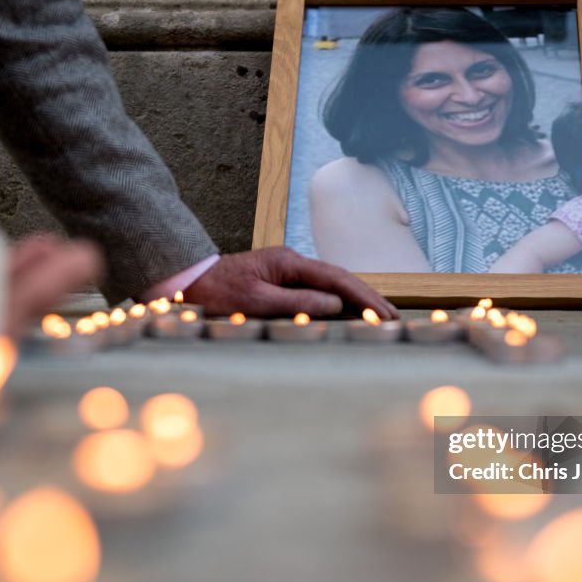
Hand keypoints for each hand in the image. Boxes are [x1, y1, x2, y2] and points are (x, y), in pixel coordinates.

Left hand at [183, 247, 397, 318]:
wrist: (189, 281)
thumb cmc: (217, 292)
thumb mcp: (256, 301)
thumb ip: (297, 301)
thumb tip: (335, 303)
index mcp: (289, 262)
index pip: (338, 279)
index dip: (364, 298)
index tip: (384, 315)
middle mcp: (292, 262)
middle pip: (340, 279)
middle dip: (368, 298)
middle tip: (392, 319)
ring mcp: (287, 271)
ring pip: (331, 284)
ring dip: (356, 300)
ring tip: (380, 317)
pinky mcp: (281, 281)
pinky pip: (317, 290)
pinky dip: (338, 302)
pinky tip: (350, 313)